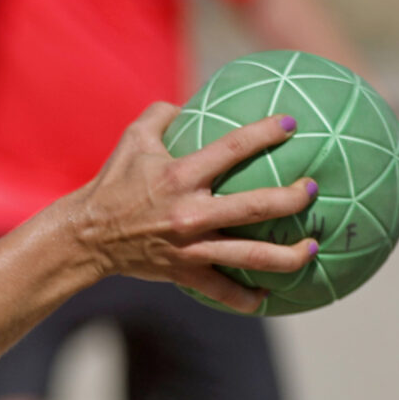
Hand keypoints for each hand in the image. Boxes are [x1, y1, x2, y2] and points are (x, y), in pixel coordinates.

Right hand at [67, 104, 318, 311]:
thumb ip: (162, 114)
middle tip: (313, 190)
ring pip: (251, 255)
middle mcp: (191, 211)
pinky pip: (222, 290)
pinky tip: (266, 296)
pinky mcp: (184, 271)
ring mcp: (190, 246)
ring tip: (312, 248)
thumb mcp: (132, 139)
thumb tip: (190, 101)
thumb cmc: (112, 183)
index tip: (293, 124)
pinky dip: (246, 298)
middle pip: (257, 206)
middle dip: (294, 198)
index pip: (234, 147)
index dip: (267, 132)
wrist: (84, 236)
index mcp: (181, 174)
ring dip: (289, 255)